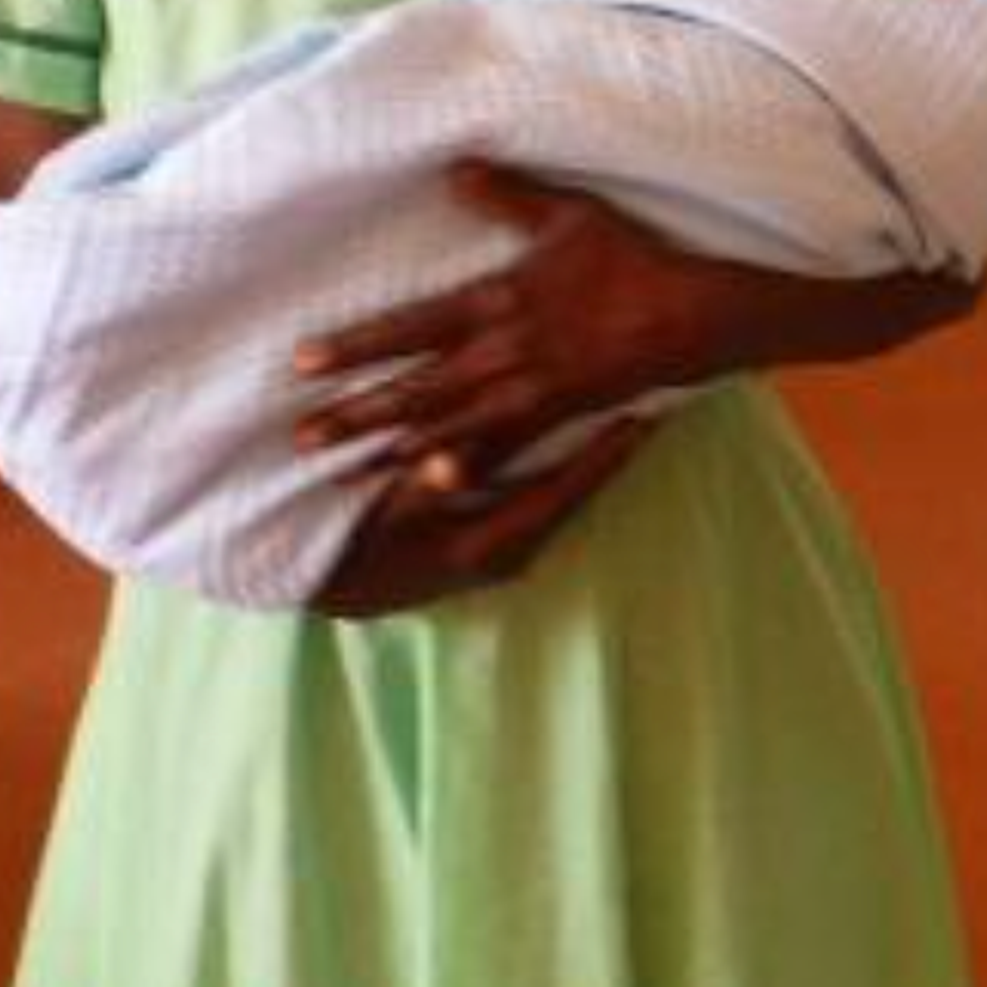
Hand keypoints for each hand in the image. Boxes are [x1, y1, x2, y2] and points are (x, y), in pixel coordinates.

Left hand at [292, 163, 715, 490]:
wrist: (687, 314)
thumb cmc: (629, 259)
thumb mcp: (568, 215)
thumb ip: (508, 194)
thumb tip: (455, 165)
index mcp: (497, 300)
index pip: (409, 327)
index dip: (355, 345)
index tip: (302, 362)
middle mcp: (502, 352)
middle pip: (415, 388)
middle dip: (356, 413)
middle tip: (301, 438)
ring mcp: (529, 390)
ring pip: (447, 425)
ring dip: (392, 447)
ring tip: (343, 469)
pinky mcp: (556, 414)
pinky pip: (501, 450)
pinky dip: (463, 470)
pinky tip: (430, 489)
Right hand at [307, 414, 654, 617]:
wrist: (334, 588)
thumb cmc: (357, 549)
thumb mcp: (384, 520)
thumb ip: (418, 492)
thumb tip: (446, 466)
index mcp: (491, 544)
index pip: (565, 491)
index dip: (603, 454)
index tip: (643, 417)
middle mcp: (510, 549)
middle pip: (576, 489)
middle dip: (610, 446)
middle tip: (652, 398)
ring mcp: (505, 547)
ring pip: (562, 488)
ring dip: (590, 448)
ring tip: (631, 403)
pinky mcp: (495, 538)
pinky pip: (541, 491)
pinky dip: (560, 458)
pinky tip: (579, 428)